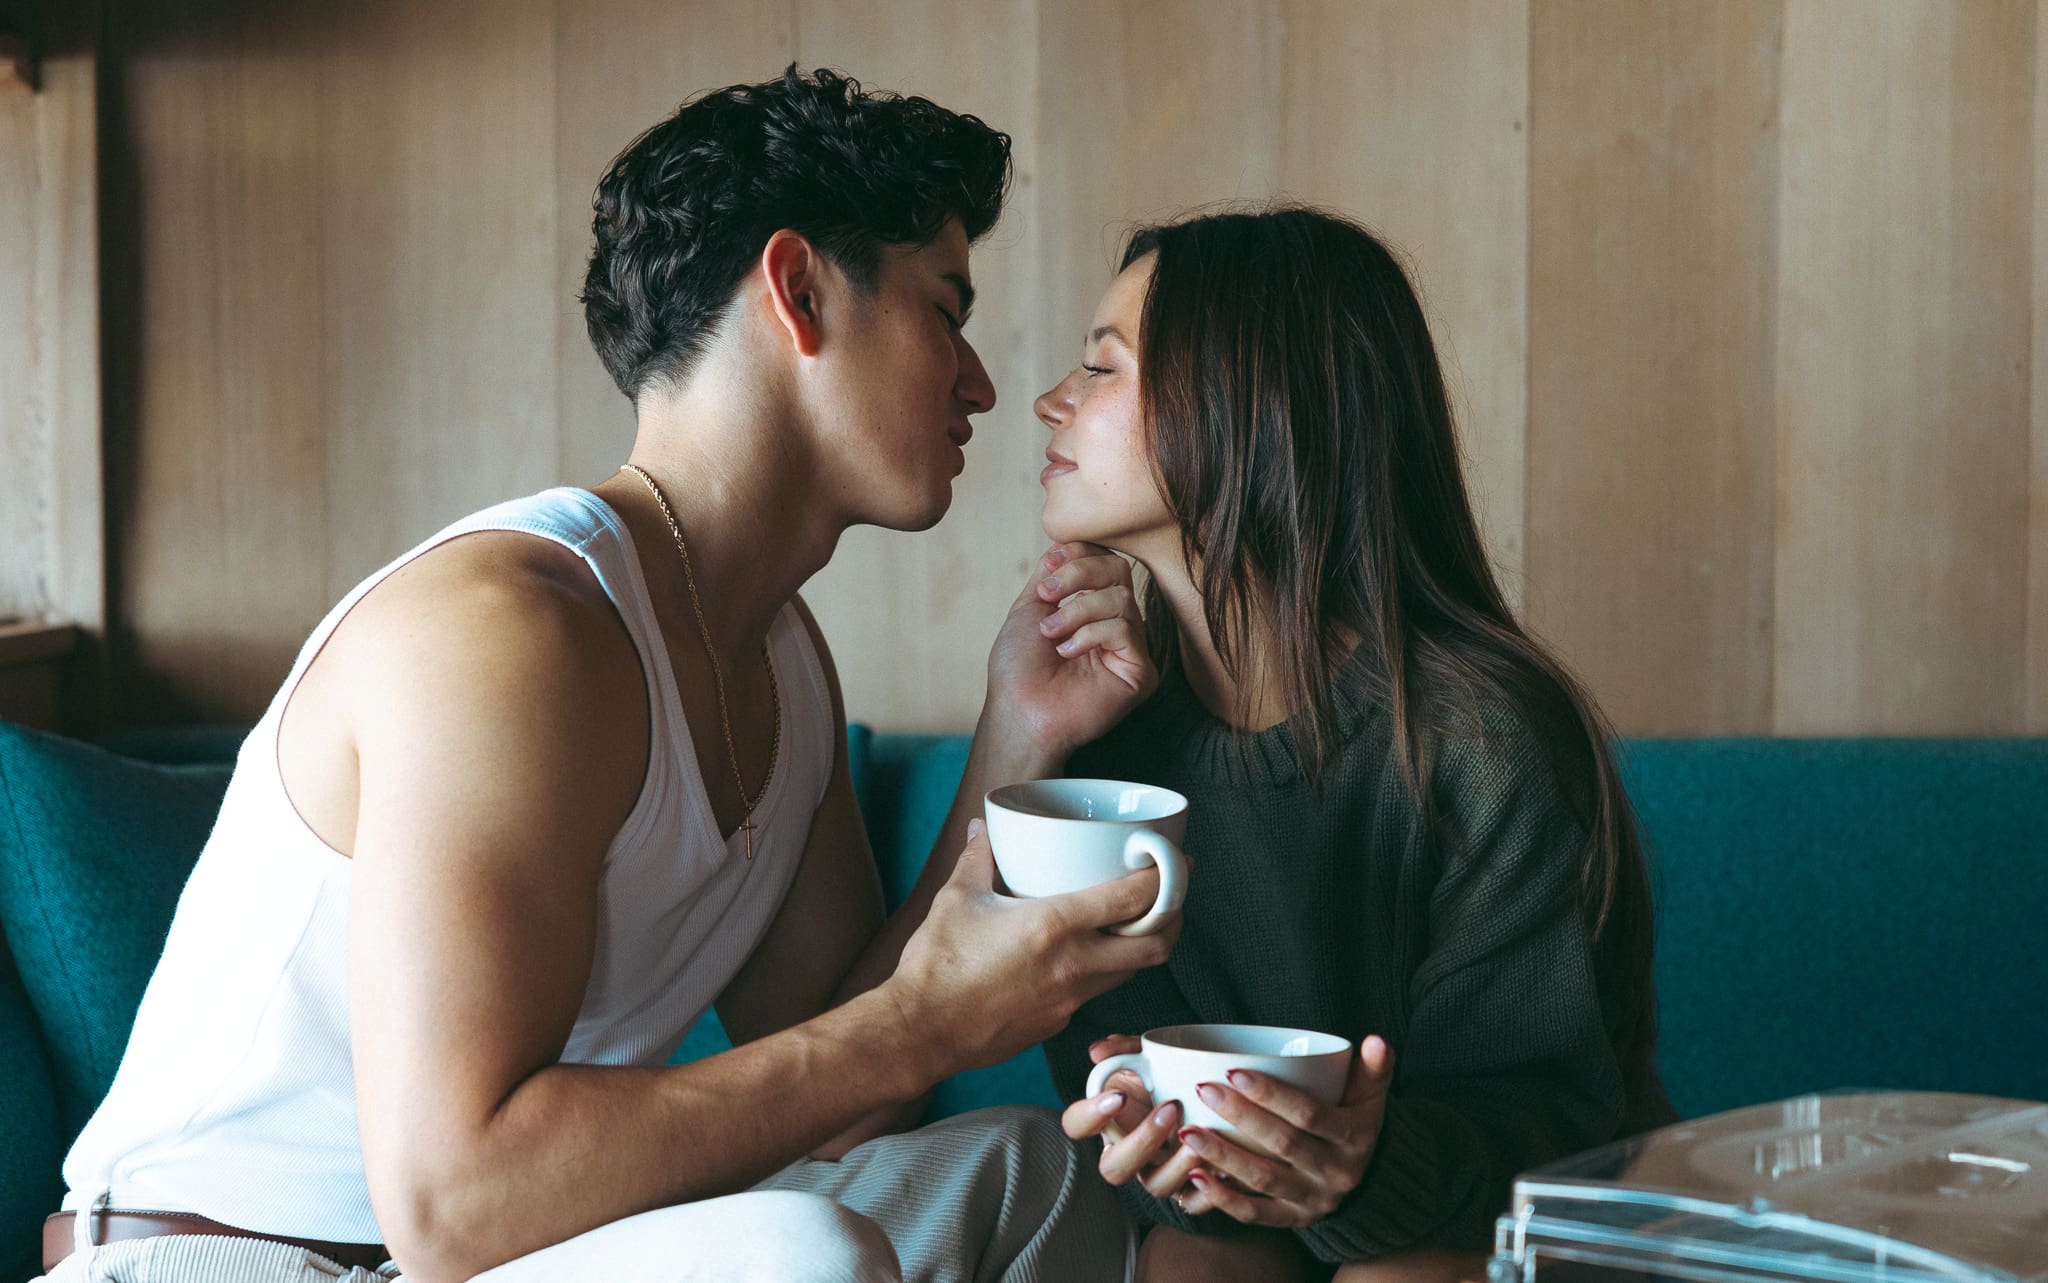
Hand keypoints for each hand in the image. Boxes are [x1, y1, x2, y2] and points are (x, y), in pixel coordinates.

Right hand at [888, 826, 1178, 1075]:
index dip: (1168, 876)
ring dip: (1145, 946)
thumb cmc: (935, 964)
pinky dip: (1107, 971)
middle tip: (1172, 896)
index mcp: (1054, 925)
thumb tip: (983, 825)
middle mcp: (1074, 964)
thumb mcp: (957, 897)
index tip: (1177, 859)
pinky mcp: (1059, 1021)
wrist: (920, 1031)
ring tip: (1139, 922)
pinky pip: (1098, 992)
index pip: (1134, 898)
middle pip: (1155, 944)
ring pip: (1132, 972)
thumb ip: (978, 855)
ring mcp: (1070, 998)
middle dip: (1173, 917)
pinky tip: (1089, 956)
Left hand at [983, 543, 1157, 759]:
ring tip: (1051, 634)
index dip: (1077, 555)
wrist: (1018, 709)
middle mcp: (1114, 623)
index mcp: (1091, 607)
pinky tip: (1068, 653)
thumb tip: (1067, 544)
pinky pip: (1126, 629)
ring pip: (1121, 598)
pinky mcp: (1140, 671)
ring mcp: (1129, 647)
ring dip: (1078, 610)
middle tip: (1047, 596)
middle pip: (1118, 569)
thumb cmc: (1018, 667)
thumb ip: (1053, 573)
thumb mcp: (1030, 606)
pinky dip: (1090, 634)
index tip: (1047, 569)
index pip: (1103, 559)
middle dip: (1078, 574)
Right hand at [1060, 1036, 1209, 1207]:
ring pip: (1155, 1186)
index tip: (1119, 1096)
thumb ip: (1123, 1049)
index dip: (1090, 1115)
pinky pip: (1193, 1202)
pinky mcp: (1189, 1188)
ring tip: (1201, 1142)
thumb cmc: (1167, 1074)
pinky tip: (1224, 1168)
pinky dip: (1209, 1191)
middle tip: (1171, 1108)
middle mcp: (1127, 1153)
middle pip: (1113, 1168)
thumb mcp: (1146, 1055)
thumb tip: (1096, 1051)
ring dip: (1177, 1167)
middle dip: (1141, 1141)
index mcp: (1107, 1121)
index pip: (1076, 1125)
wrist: (1210, 1097)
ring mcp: (1157, 1173)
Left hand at [1173, 1036, 1394, 1227]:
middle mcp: (1337, 1174)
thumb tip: (1375, 1040)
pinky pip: (1255, 1214)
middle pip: (1283, 1145)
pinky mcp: (1293, 1221)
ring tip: (1188, 1132)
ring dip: (1223, 1156)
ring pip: (1264, 1180)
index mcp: (1355, 1138)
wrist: (1365, 1178)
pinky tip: (1195, 1177)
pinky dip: (1224, 1199)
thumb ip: (1375, 1068)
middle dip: (1240, 1116)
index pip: (1310, 1115)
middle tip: (1203, 1089)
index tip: (1234, 1071)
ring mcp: (1314, 1202)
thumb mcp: (1372, 1095)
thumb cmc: (1355, 1120)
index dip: (1272, 1095)